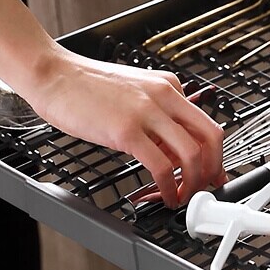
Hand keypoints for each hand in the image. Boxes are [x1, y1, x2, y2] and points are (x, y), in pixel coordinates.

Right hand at [26, 47, 226, 207]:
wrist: (52, 74)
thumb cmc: (87, 87)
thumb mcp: (135, 93)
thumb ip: (158, 116)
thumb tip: (174, 150)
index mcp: (169, 87)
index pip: (207, 123)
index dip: (217, 154)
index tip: (214, 172)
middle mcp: (164, 96)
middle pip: (210, 137)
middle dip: (213, 169)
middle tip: (206, 187)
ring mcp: (146, 112)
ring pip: (191, 153)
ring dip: (192, 182)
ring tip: (182, 195)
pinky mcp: (126, 131)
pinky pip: (160, 165)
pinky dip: (168, 186)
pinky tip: (164, 194)